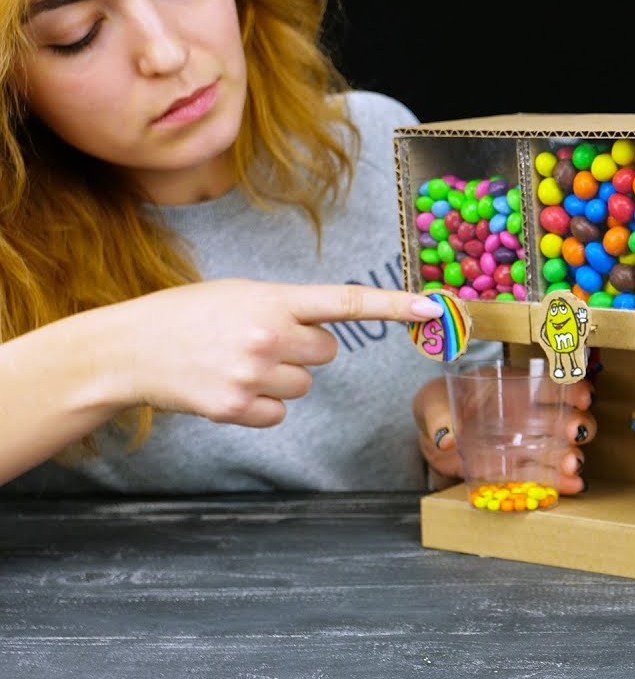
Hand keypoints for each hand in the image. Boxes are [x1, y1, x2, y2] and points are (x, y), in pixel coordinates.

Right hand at [112, 278, 440, 426]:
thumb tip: (324, 334)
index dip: (392, 305)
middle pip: (327, 353)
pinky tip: (228, 386)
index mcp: (273, 299)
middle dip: (302, 349)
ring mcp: (254, 374)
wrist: (129, 349)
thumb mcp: (240, 295)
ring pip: (305, 386)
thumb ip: (286, 308)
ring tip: (237, 362)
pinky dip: (260, 405)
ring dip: (280, 378)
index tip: (431, 307)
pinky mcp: (239, 408)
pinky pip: (280, 413)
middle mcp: (269, 335)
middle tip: (258, 341)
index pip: (346, 301)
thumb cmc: (188, 316)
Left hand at [415, 375, 595, 495]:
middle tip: (577, 432)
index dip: (570, 388)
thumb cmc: (437, 409)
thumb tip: (445, 435)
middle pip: (562, 418)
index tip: (582, 396)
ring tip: (574, 466)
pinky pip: (541, 476)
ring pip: (558, 449)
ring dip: (570, 456)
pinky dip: (559, 482)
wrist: (432, 440)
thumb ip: (438, 415)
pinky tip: (573, 486)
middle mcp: (527, 415)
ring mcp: (525, 445)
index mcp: (511, 389)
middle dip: (576, 423)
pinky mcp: (517, 471)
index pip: (547, 385)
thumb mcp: (431, 404)